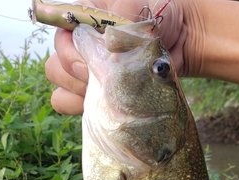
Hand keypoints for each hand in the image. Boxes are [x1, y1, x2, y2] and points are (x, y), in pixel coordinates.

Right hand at [45, 0, 199, 114]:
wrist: (183, 41)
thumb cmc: (161, 17)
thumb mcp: (141, 10)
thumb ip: (121, 23)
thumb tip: (106, 47)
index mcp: (85, 20)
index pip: (59, 35)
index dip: (69, 51)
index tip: (90, 61)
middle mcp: (80, 46)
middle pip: (56, 66)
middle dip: (76, 76)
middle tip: (104, 79)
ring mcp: (87, 73)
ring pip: (61, 88)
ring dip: (79, 94)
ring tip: (106, 94)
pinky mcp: (97, 96)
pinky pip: (72, 106)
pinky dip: (81, 109)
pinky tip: (101, 108)